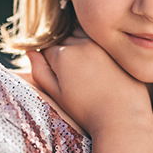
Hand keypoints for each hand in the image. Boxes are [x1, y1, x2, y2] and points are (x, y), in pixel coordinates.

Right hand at [26, 28, 152, 137]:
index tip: (59, 77)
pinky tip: (102, 67)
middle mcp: (81, 43)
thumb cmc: (87, 112)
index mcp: (63, 55)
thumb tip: (30, 52)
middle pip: (65, 38)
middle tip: (74, 75)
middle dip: (65, 52)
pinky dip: (97, 47)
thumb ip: (40, 71)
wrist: (122, 118)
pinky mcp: (116, 46)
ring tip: (88, 71)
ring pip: (82, 35)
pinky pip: (101, 39)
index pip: (47, 48)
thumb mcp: (57, 95)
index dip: (50, 63)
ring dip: (80, 45)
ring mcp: (101, 43)